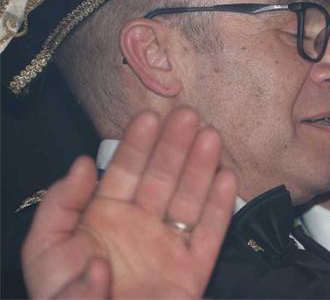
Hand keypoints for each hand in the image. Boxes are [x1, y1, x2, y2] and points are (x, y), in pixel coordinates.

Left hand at [21, 107, 236, 298]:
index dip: (137, 145)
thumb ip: (59, 209)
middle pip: (161, 179)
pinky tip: (228, 177)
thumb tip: (82, 165)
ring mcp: (168, 249)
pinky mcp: (192, 272)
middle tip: (189, 115)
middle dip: (175, 146)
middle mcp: (139, 228)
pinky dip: (221, 207)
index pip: (123, 174)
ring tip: (211, 135)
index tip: (151, 116)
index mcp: (102, 221)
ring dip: (201, 166)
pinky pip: (210, 234)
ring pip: (189, 199)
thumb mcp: (45, 256)